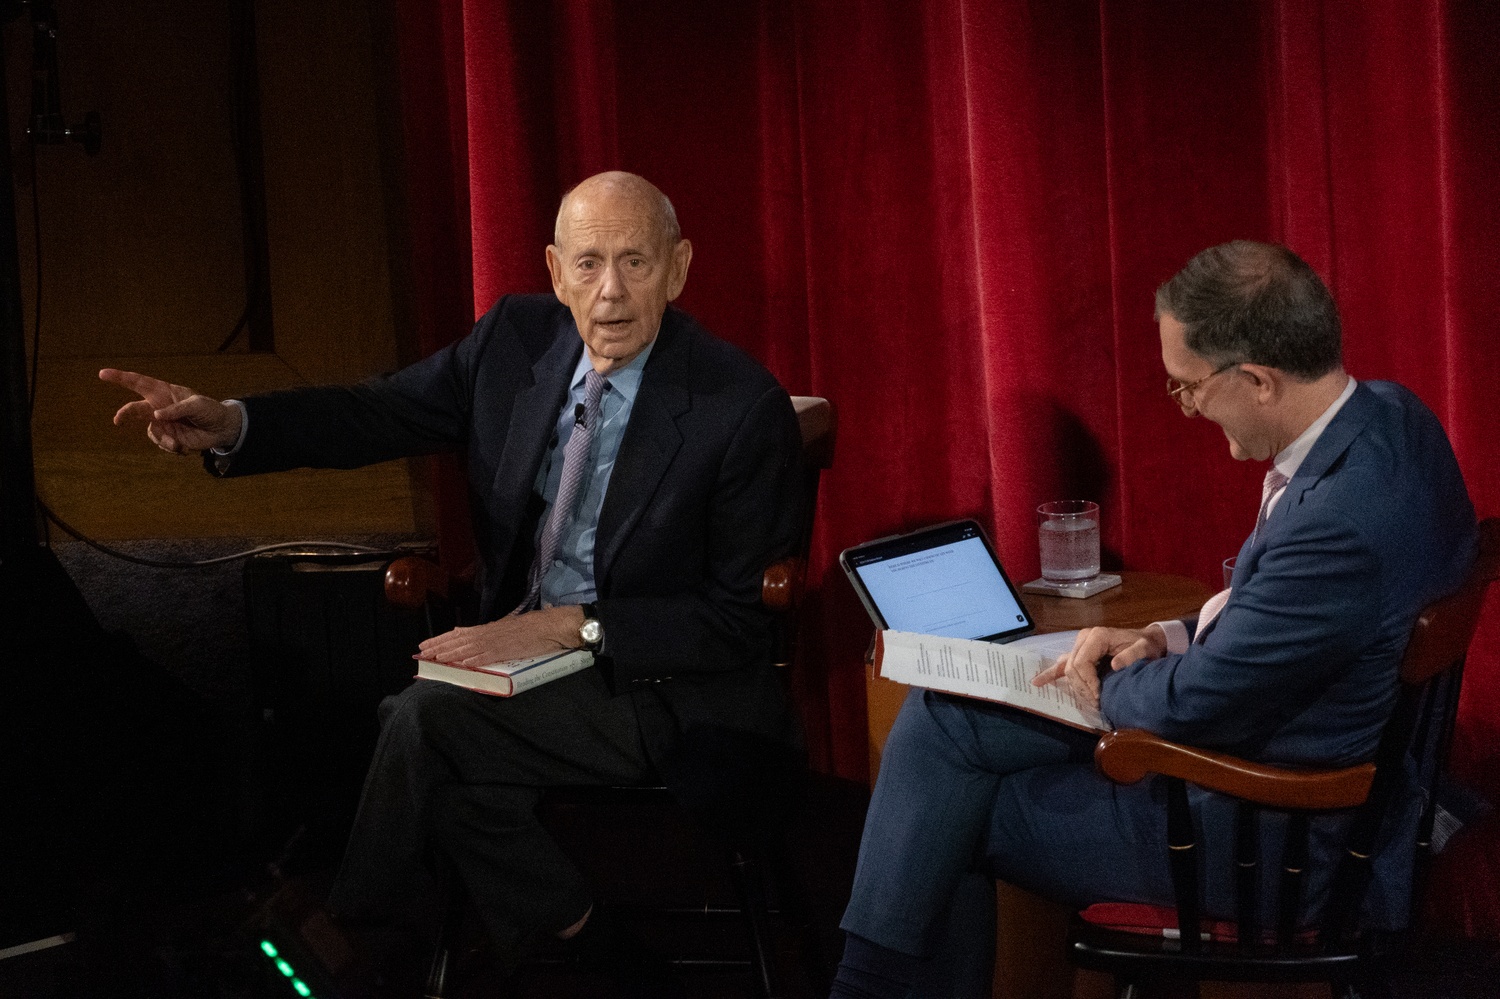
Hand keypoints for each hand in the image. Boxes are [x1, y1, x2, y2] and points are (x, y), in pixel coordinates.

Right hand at [99, 368, 242, 453]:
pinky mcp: (168, 437)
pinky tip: (185, 448)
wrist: (221, 429)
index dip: (121, 378)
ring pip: (151, 432)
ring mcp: (162, 423)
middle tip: (118, 420)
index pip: (139, 383)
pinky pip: (161, 444)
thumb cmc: (210, 410)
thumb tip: (155, 415)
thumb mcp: (198, 404)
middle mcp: (159, 407)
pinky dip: (171, 447)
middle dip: (125, 414)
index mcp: (165, 392)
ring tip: (179, 443)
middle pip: (135, 408)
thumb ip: (177, 408)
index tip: (103, 374)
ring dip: (164, 440)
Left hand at [418, 605, 585, 666]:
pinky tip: (457, 665)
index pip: (460, 633)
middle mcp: (490, 632)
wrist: (554, 626)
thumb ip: (493, 631)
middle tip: (420, 652)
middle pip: (458, 640)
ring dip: (448, 654)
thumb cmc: (536, 627)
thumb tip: (476, 632)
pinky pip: (483, 656)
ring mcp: (496, 641)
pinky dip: (468, 661)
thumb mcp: (510, 626)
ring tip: (431, 659)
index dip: (442, 639)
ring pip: (466, 648)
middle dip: (438, 646)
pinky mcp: (505, 650)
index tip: (426, 644)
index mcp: (491, 628)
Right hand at [1031, 625, 1167, 711]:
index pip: (1081, 663)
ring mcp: (1078, 645)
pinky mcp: (1078, 653)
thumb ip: (1132, 655)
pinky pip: (1061, 665)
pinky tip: (1036, 682)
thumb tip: (1116, 664)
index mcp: (1096, 636)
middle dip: (1082, 688)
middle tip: (1097, 703)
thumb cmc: (1146, 646)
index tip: (1099, 697)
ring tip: (1089, 700)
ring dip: (1075, 687)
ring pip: (1066, 670)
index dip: (1088, 682)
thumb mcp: (1144, 649)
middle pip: (1072, 667)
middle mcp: (1084, 638)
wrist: (1146, 641)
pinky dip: (1049, 674)